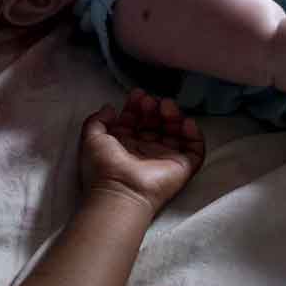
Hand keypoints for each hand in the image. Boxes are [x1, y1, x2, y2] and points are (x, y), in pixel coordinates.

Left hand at [80, 89, 204, 212]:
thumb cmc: (103, 167)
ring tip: (166, 106)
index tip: (137, 94)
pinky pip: (195, 149)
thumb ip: (97, 120)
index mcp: (124, 145)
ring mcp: (164, 159)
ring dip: (173, 116)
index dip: (136, 106)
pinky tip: (185, 122)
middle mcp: (145, 151)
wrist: (119, 191)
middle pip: (155, 123)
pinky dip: (194, 134)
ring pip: (175, 132)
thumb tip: (109, 108)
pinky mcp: (182, 167)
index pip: (135, 120)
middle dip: (154, 108)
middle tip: (151, 101)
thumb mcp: (91, 138)